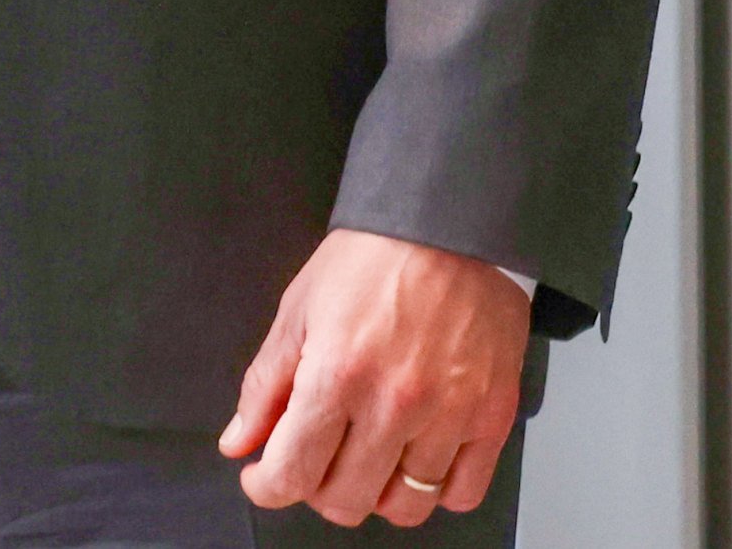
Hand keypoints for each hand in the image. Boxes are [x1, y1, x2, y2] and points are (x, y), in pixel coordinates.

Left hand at [216, 229, 527, 526]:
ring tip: (368, 459)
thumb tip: (240, 442)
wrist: (448, 223)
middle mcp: (394, 402)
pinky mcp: (492, 415)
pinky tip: (416, 459)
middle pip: (345, 500)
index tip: (264, 477)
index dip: (266, 486)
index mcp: (337, 373)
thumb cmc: (373, 258)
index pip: (292, 473)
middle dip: (316, 488)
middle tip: (317, 458)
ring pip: (404, 507)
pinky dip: (436, 490)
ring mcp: (449, 414)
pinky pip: (462, 493)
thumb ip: (265, 386)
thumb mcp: (299, 310)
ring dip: (376, 493)